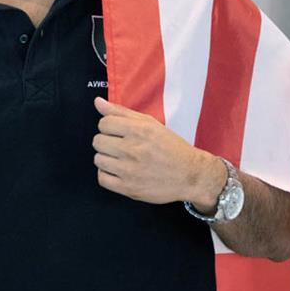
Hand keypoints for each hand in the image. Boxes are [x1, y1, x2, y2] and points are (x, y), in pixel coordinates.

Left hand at [92, 97, 224, 208]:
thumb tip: (98, 102)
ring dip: (107, 158)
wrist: (191, 175)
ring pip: (98, 160)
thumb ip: (121, 112)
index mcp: (139, 131)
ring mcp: (130, 171)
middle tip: (120, 146)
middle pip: (98, 141)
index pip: (104, 123)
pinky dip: (107, 175)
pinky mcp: (129, 188)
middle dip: (107, 142)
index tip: (118, 132)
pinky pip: (102, 179)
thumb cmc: (171, 147)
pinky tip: (118, 171)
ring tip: (120, 159)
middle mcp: (133, 150)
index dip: (109, 127)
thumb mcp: (150, 124)